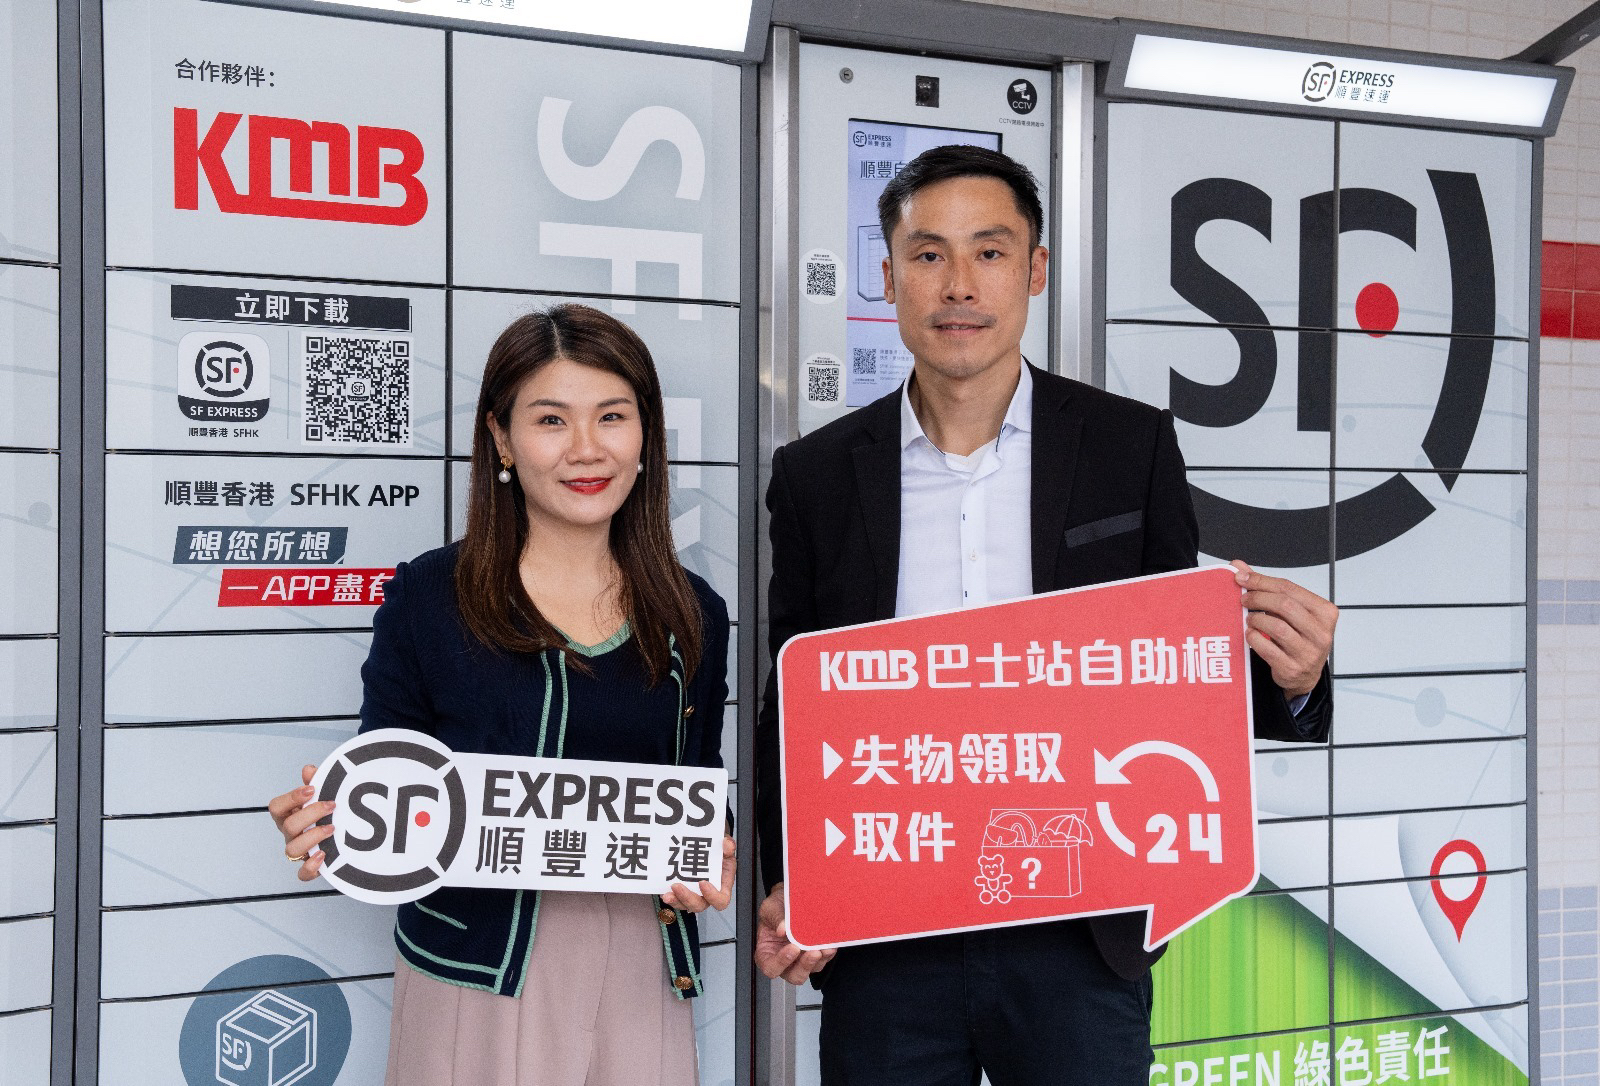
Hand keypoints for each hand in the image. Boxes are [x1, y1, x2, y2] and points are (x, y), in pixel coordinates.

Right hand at [266, 764, 333, 882]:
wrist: (343, 837)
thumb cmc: (325, 813)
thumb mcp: (321, 796)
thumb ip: (315, 782)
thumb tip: (309, 769)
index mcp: (289, 814)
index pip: (277, 807)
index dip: (292, 798)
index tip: (312, 789)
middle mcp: (290, 833)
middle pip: (289, 826)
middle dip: (311, 814)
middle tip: (332, 805)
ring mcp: (298, 851)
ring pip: (292, 849)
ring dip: (313, 837)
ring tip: (332, 828)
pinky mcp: (309, 867)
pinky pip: (302, 874)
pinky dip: (310, 867)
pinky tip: (323, 855)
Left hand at [661, 836, 735, 912]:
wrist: (705, 845)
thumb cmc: (717, 850)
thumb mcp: (725, 845)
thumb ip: (728, 845)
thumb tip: (726, 844)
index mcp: (721, 885)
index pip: (721, 900)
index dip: (712, 896)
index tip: (702, 883)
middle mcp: (707, 893)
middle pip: (699, 905)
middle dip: (687, 898)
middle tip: (677, 886)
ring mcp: (693, 894)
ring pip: (684, 905)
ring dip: (675, 900)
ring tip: (667, 894)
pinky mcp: (681, 891)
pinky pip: (674, 898)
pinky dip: (668, 895)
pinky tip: (662, 890)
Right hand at [754, 884, 835, 983]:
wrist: (791, 897)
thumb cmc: (777, 906)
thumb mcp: (770, 908)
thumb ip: (775, 918)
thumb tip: (782, 929)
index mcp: (767, 953)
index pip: (771, 968)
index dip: (781, 962)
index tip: (793, 948)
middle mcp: (785, 960)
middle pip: (794, 976)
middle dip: (805, 966)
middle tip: (813, 952)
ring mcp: (802, 958)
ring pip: (812, 969)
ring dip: (819, 960)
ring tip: (825, 947)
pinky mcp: (816, 953)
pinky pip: (824, 959)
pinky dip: (828, 954)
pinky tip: (830, 944)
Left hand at [1231, 560, 1337, 699]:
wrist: (1304, 675)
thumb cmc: (1297, 636)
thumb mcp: (1290, 611)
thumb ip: (1266, 588)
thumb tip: (1238, 566)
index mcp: (1325, 612)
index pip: (1289, 588)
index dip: (1261, 581)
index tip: (1241, 578)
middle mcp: (1321, 632)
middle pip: (1284, 605)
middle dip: (1258, 598)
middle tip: (1243, 599)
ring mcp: (1309, 652)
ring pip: (1277, 627)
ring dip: (1256, 619)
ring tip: (1249, 619)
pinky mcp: (1293, 668)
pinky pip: (1268, 649)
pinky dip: (1254, 638)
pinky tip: (1251, 634)